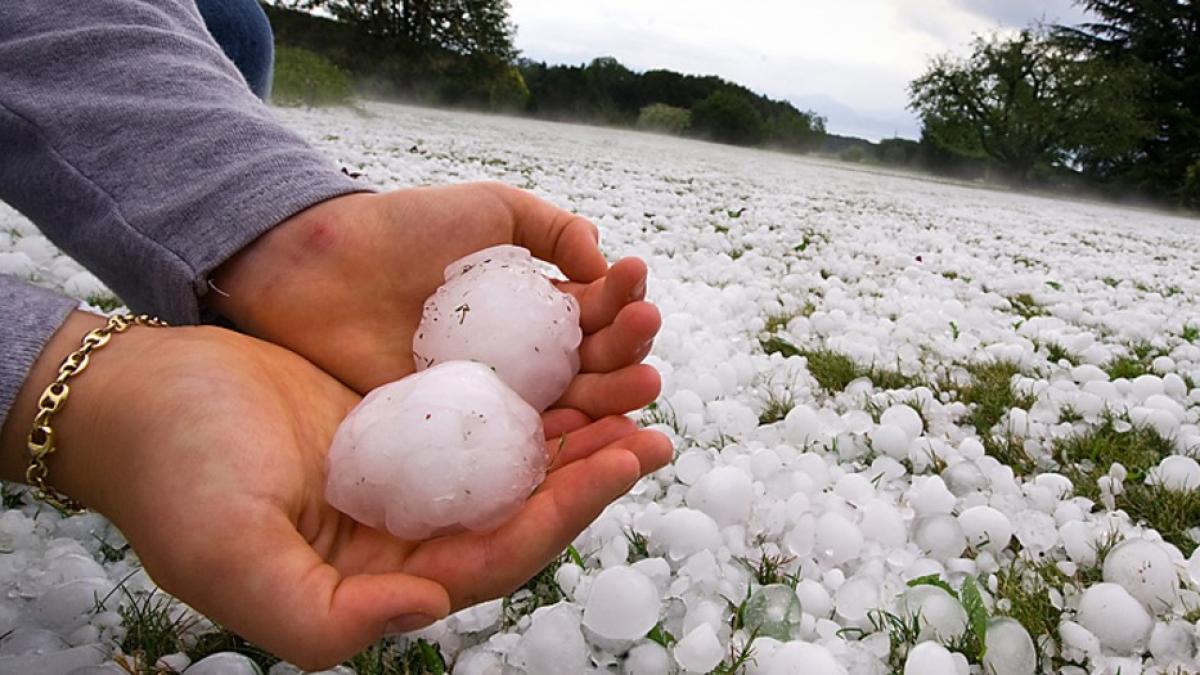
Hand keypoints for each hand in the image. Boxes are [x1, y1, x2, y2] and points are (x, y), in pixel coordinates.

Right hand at [0, 313, 670, 668]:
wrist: (138, 399)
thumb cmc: (171, 479)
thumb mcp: (229, 557)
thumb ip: (322, 614)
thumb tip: (431, 607)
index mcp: (383, 576)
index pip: (499, 555)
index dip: (566, 512)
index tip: (624, 457)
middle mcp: (408, 533)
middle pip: (524, 508)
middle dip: (593, 470)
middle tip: (655, 423)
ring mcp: (409, 474)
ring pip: (514, 459)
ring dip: (576, 424)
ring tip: (634, 380)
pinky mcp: (404, 422)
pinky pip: (484, 409)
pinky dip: (531, 386)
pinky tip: (570, 353)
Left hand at [209, 183, 661, 418]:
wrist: (322, 267)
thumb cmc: (404, 230)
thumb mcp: (491, 210)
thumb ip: (553, 229)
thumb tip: (604, 262)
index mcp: (534, 307)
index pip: (595, 312)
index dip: (621, 299)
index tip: (634, 280)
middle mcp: (523, 356)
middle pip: (593, 363)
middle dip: (628, 348)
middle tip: (643, 333)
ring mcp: (495, 395)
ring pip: (569, 406)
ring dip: (614, 395)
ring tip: (643, 381)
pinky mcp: (461, 429)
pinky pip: (519, 441)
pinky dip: (561, 440)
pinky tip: (589, 426)